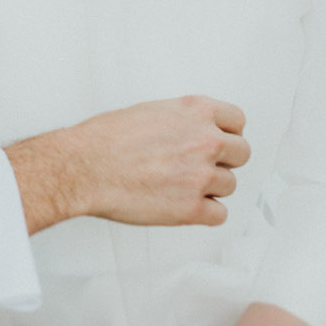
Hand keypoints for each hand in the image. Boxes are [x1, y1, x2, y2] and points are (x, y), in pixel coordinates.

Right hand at [7, 96, 248, 232]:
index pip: (238, 121)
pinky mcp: (192, 208)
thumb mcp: (150, 111)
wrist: (83, 168)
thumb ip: (181, 121)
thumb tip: (190, 133)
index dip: (228, 133)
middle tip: (201, 167)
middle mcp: (205, 140)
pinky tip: (185, 206)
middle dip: (224, 161)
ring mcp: (201, 176)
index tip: (219, 142)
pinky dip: (205, 213)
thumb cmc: (104, 139)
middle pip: (242, 154)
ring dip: (210, 188)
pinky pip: (219, 215)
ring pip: (230, 186)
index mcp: (196, 111)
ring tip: (180, 186)